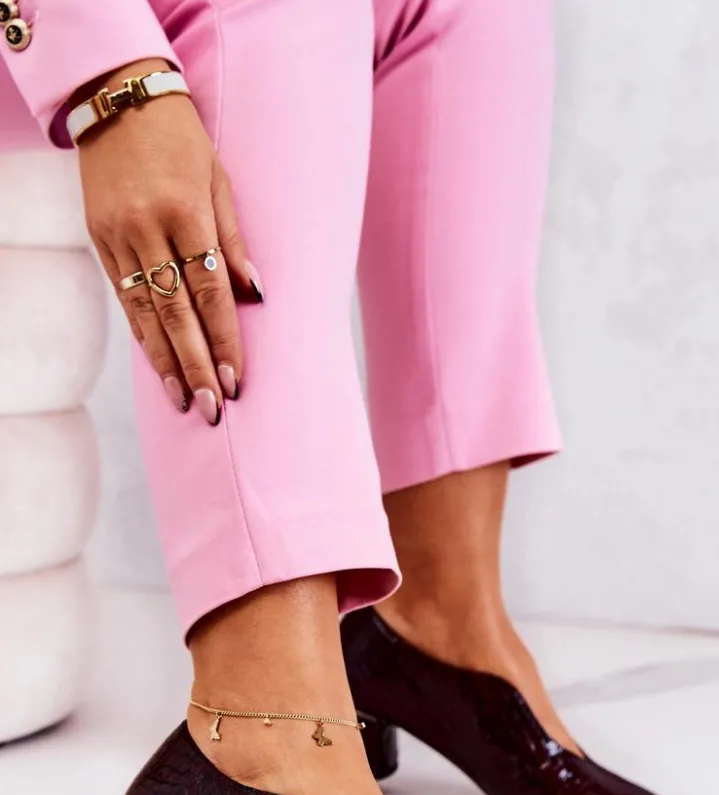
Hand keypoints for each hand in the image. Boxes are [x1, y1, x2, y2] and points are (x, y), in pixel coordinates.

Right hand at [77, 60, 262, 423]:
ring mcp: (118, 236)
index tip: (235, 379)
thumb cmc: (182, 139)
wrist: (117, 98)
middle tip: (212, 408)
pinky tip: (157, 365)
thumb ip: (234, 240)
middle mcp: (148, 229)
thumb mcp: (219, 179)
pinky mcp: (99, 239)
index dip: (223, 339)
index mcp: (186, 212)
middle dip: (195, 365)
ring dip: (165, 362)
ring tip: (183, 401)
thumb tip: (255, 297)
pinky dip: (142, 333)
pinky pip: (124, 296)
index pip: (210, 292)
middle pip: (176, 313)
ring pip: (144, 312)